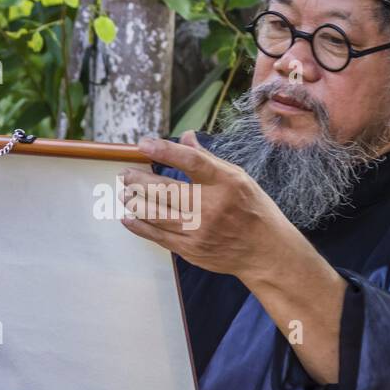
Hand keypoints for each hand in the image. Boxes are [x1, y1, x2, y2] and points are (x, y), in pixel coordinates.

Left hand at [119, 130, 302, 282]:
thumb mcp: (239, 178)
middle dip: (139, 180)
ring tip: (124, 193)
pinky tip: (129, 217)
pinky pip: (159, 236)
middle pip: (166, 190)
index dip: (164, 151)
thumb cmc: (252, 209)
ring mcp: (200, 231)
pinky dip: (140, 226)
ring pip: (157, 214)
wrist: (265, 252)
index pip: (190, 161)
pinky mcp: (192, 250)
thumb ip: (208, 159)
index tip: (144, 144)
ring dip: (135, 202)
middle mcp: (211, 206)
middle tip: (125, 174)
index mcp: (226, 183)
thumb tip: (186, 137)